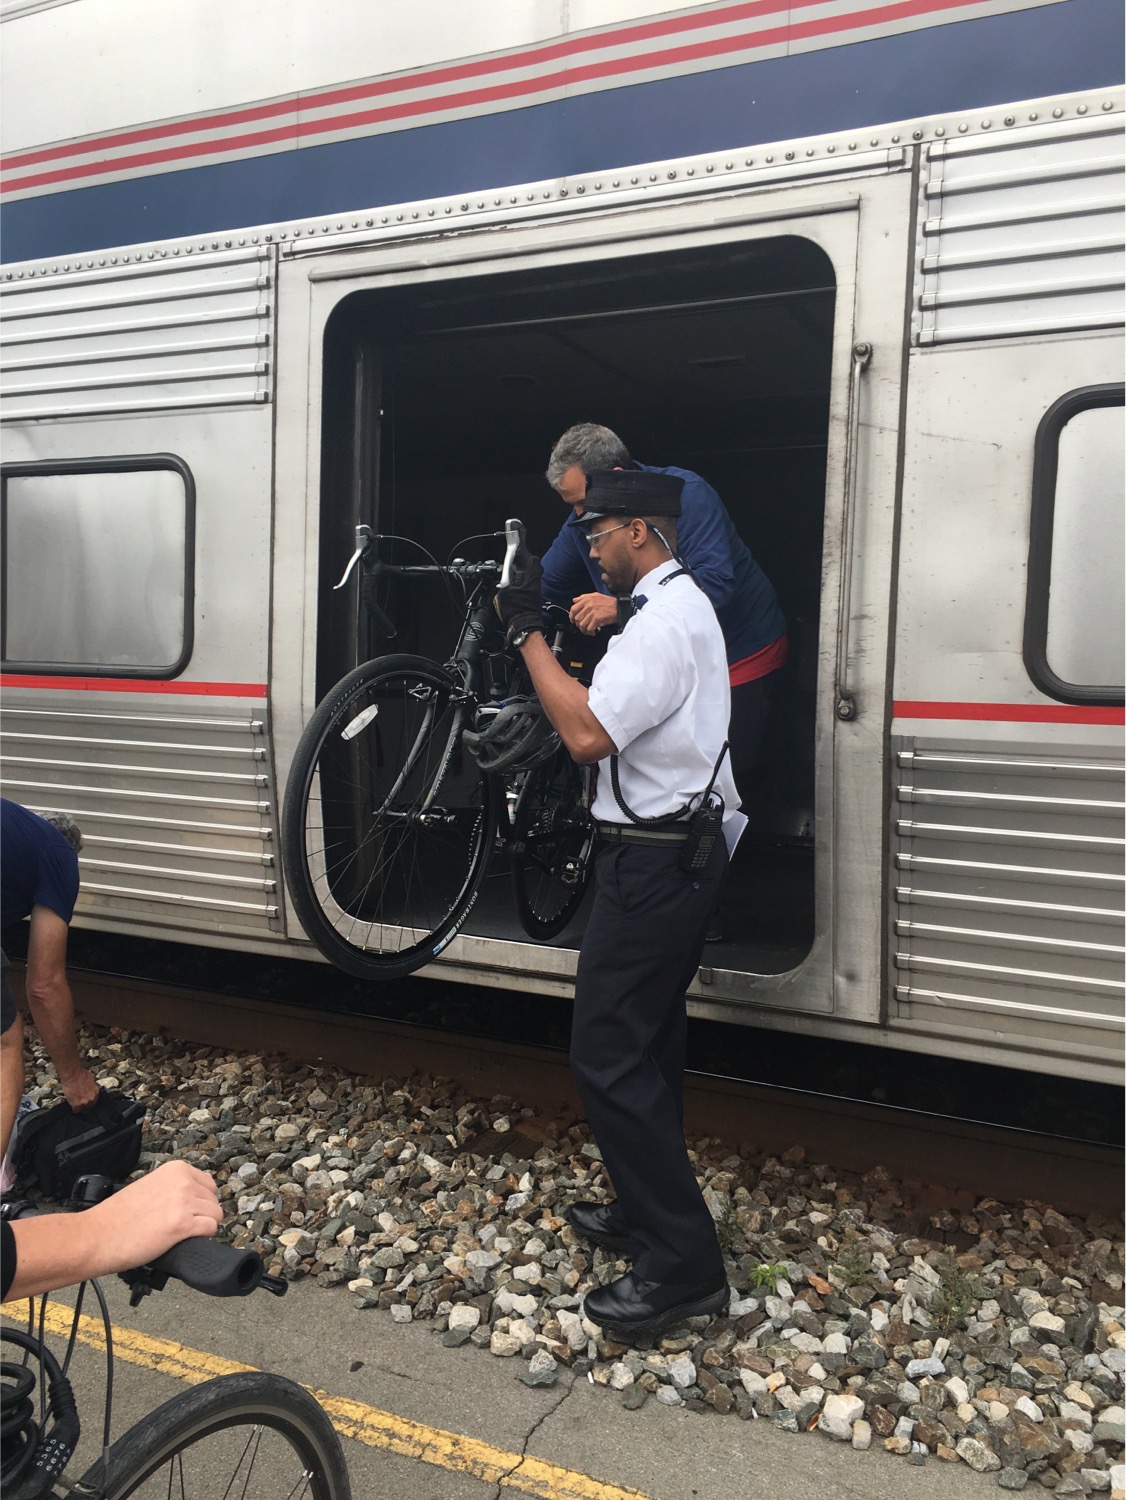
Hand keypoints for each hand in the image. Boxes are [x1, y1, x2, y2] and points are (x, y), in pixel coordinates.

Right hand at [60, 1065, 99, 1110]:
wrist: (72, 1074)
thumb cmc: (81, 1074)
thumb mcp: (91, 1080)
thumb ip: (91, 1088)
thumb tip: (90, 1090)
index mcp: (96, 1093)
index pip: (94, 1100)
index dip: (90, 1100)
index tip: (87, 1100)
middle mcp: (91, 1099)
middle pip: (89, 1106)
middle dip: (85, 1104)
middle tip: (80, 1101)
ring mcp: (84, 1102)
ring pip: (82, 1108)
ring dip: (79, 1106)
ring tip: (75, 1103)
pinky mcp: (76, 1104)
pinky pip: (75, 1110)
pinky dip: (74, 1109)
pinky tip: (72, 1107)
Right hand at [84, 1161, 221, 1270]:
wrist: (96, 1235)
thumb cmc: (117, 1217)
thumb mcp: (151, 1187)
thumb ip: (174, 1187)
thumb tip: (194, 1199)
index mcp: (176, 1169)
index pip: (208, 1184)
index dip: (199, 1201)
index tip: (186, 1211)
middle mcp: (183, 1181)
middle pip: (214, 1200)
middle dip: (201, 1215)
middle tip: (179, 1225)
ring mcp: (184, 1201)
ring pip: (215, 1215)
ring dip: (201, 1227)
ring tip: (178, 1234)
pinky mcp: (183, 1224)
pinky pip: (210, 1228)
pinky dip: (201, 1238)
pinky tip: (182, 1240)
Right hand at [496, 550, 543, 641]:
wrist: (523, 626)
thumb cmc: (515, 611)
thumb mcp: (504, 593)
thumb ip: (504, 581)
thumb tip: (505, 576)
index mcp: (530, 579)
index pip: (533, 560)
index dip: (525, 554)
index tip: (518, 552)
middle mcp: (536, 584)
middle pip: (532, 568)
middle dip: (522, 565)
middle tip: (513, 567)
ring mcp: (536, 591)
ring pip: (530, 578)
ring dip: (522, 576)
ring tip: (511, 579)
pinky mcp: (534, 598)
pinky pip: (528, 587)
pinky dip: (521, 585)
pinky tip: (513, 590)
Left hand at [569, 593, 619, 635]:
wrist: (619, 607)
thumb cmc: (609, 602)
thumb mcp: (595, 595)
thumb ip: (584, 597)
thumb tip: (574, 600)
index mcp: (586, 599)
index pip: (573, 609)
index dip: (571, 616)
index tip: (572, 620)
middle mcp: (588, 605)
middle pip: (577, 618)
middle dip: (578, 624)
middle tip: (582, 627)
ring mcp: (592, 613)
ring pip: (581, 625)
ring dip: (584, 630)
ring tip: (588, 631)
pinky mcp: (596, 619)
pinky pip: (589, 628)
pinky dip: (590, 632)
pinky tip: (593, 632)